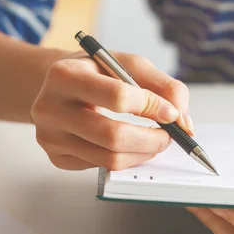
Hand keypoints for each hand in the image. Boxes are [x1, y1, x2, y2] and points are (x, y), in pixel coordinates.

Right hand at [31, 52, 193, 169]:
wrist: (61, 84)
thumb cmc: (100, 72)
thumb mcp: (132, 65)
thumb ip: (166, 87)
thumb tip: (183, 122)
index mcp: (66, 75)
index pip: (118, 97)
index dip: (152, 107)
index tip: (171, 113)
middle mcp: (50, 107)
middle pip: (113, 136)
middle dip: (153, 140)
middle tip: (170, 136)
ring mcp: (50, 136)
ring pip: (109, 159)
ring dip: (144, 153)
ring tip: (155, 140)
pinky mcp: (57, 157)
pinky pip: (101, 168)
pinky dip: (126, 159)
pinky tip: (130, 145)